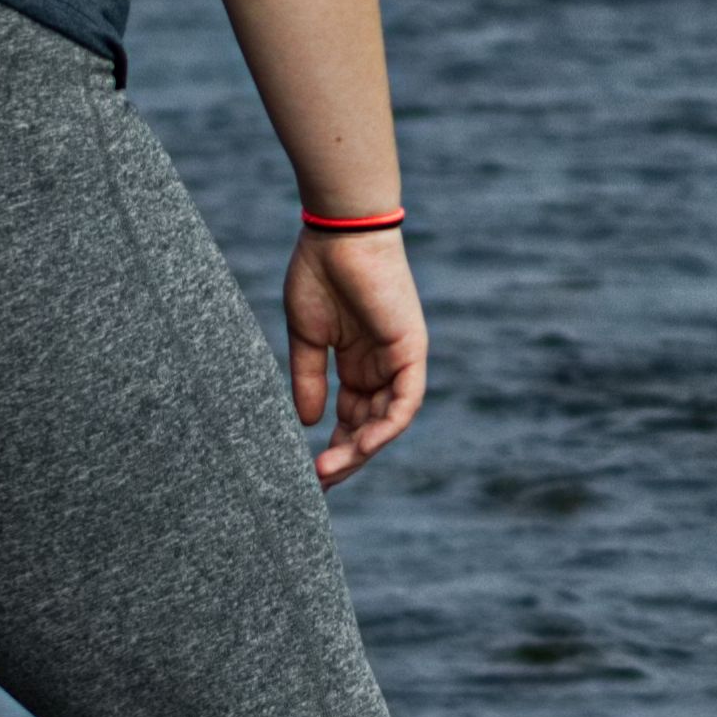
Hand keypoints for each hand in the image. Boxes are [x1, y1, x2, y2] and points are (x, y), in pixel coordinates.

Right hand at [281, 228, 426, 483]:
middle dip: (346, 457)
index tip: (308, 473)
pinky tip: (360, 446)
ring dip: (361, 450)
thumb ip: (309, 379)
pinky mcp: (411, 351)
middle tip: (318, 483)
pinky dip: (386, 427)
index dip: (333, 447)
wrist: (338, 233)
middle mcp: (381, 367)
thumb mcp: (307, 337)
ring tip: (329, 471)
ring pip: (387, 421)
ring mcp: (398, 360)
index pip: (351, 419)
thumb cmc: (319, 274)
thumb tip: (306, 422)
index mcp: (357, 364)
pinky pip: (405, 401)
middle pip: (369, 427)